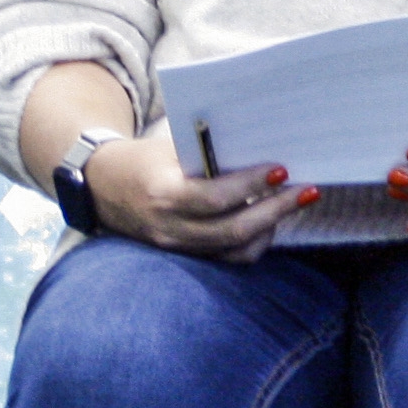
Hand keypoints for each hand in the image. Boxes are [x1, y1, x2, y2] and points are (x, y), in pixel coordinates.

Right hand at [87, 136, 312, 262]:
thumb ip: (208, 156)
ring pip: (233, 250)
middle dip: (275, 211)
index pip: (214, 198)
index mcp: (163, 194)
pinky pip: (226, 259)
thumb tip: (260, 150)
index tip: (281, 170)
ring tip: (293, 204)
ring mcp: (176, 247)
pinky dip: (252, 242)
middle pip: (232, 230)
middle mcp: (169, 227)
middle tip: (306, 191)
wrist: (101, 186)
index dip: (251, 186)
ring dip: (270, 229)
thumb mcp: (170, 149)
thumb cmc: (144, 159)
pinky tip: (270, 222)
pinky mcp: (184, 257)